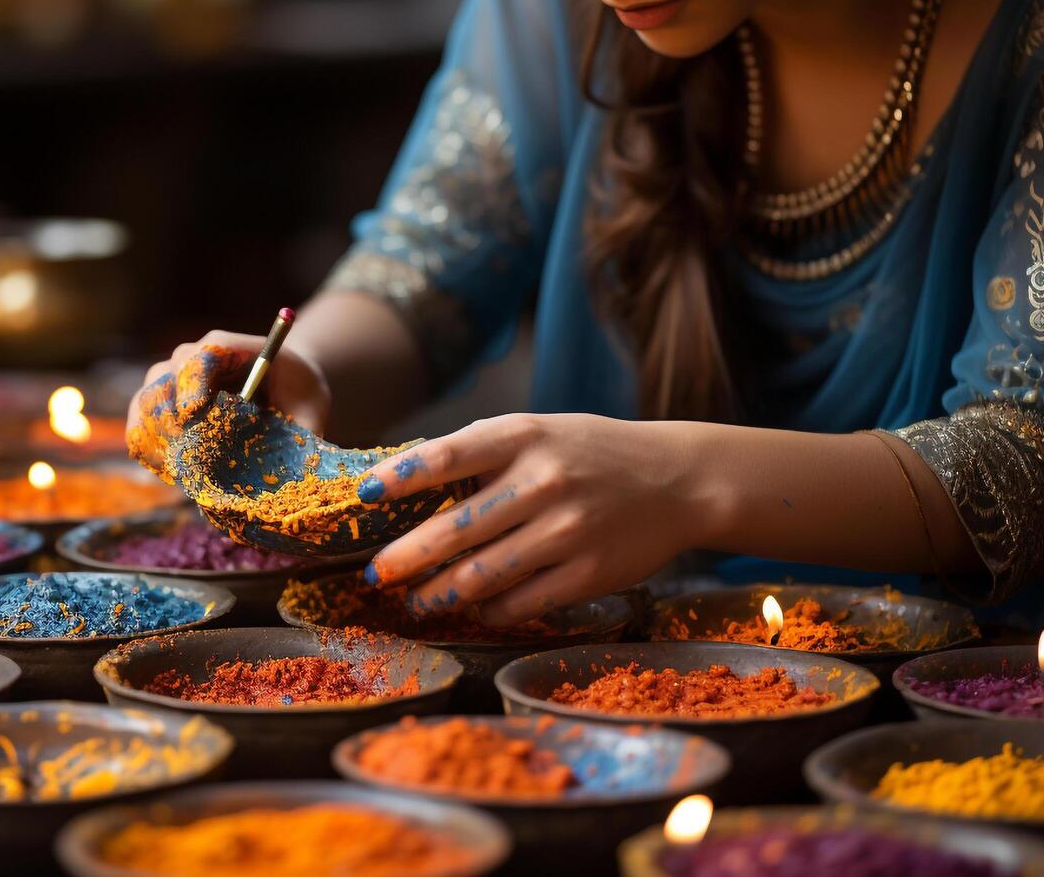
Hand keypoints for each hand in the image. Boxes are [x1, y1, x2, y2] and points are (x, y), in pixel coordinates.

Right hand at [126, 332, 331, 478]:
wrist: (283, 385)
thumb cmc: (298, 391)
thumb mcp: (311, 407)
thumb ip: (306, 429)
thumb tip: (300, 469)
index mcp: (228, 348)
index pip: (200, 356)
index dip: (192, 382)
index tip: (193, 413)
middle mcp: (191, 358)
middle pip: (162, 379)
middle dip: (167, 419)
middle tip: (180, 456)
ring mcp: (170, 379)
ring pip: (144, 402)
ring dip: (152, 437)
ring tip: (173, 470)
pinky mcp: (162, 404)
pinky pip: (140, 423)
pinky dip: (147, 447)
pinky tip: (166, 472)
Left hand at [356, 414, 717, 626]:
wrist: (678, 481)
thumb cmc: (593, 453)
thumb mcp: (541, 432)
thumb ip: (483, 451)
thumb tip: (406, 478)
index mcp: (525, 438)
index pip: (448, 457)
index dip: (401, 478)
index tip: (365, 495)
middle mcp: (543, 482)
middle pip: (455, 529)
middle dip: (405, 558)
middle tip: (376, 574)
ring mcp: (567, 531)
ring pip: (482, 575)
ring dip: (438, 594)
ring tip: (416, 600)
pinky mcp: (588, 574)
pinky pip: (521, 603)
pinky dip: (489, 611)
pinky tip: (474, 609)